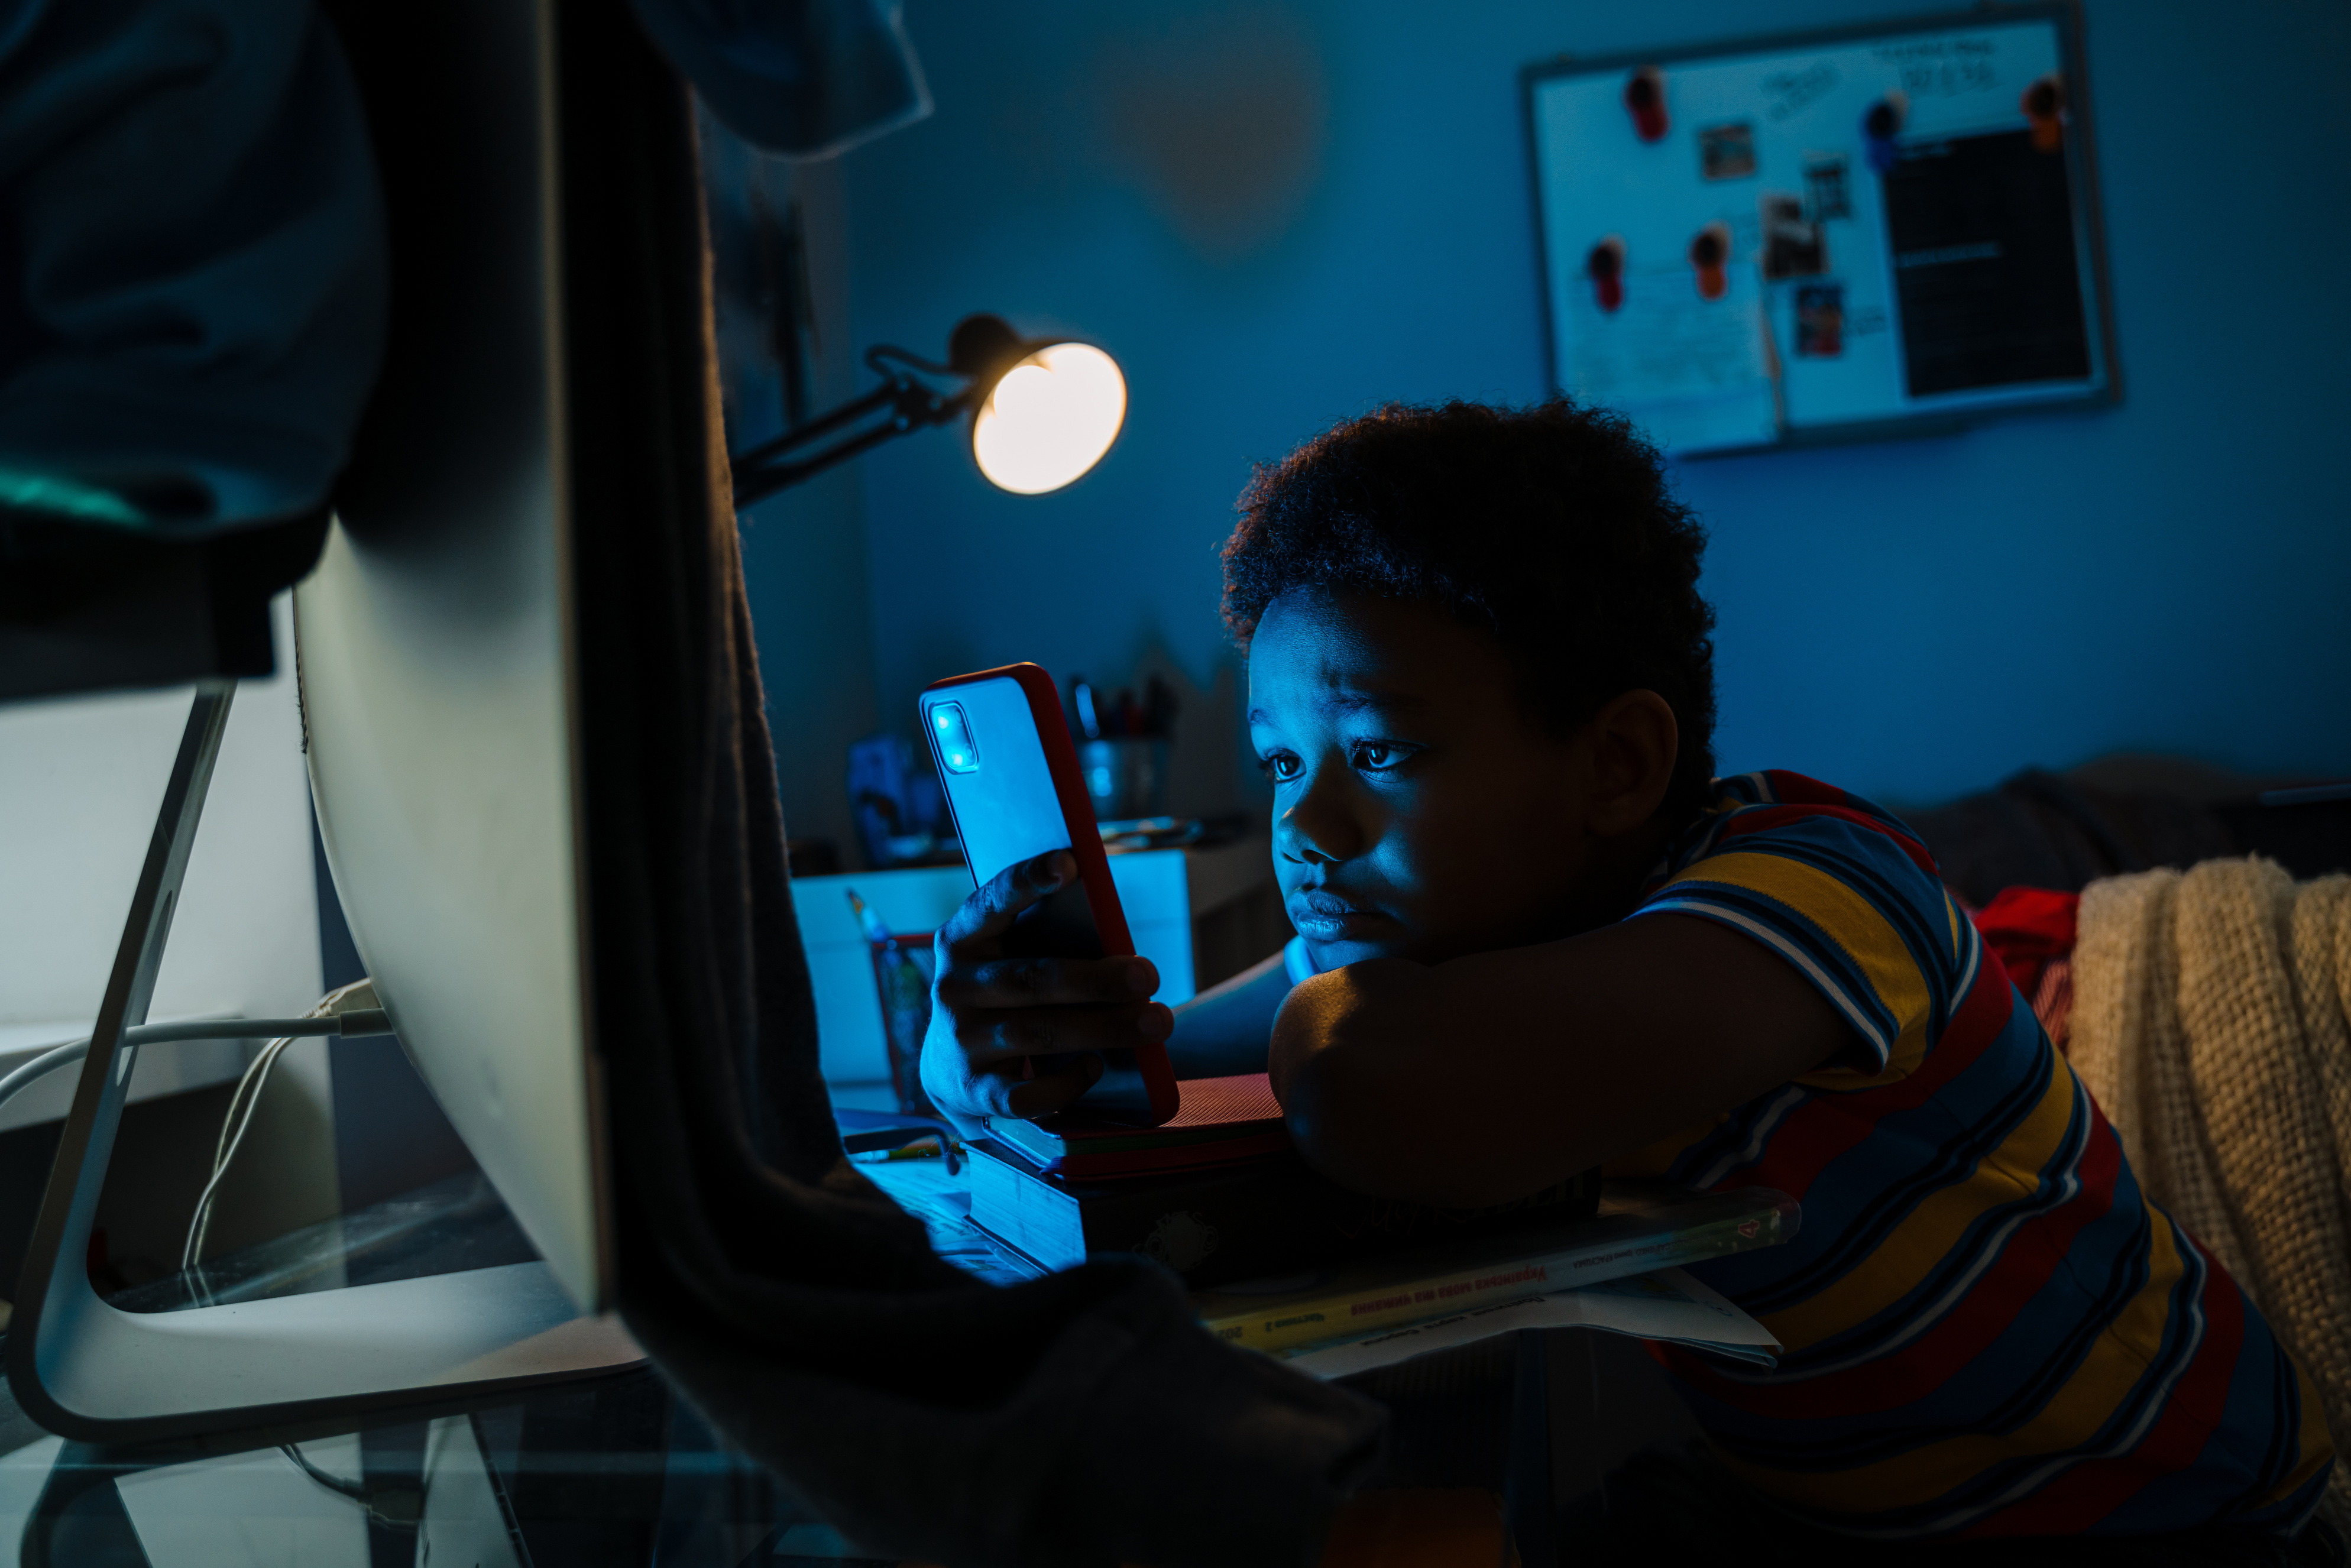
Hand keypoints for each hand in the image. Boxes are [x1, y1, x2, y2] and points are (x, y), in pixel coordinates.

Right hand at [918, 849, 1174, 1134]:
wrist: (949, 1068)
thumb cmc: (1004, 996)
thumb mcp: (1009, 958)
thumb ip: (1045, 943)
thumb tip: (1120, 950)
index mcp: (963, 939)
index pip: (992, 902)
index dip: (1028, 881)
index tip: (1070, 862)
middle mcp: (955, 986)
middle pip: (1033, 979)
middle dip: (1097, 979)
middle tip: (1148, 976)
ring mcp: (960, 1040)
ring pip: (1037, 1032)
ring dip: (1104, 1028)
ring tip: (1157, 1022)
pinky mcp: (972, 1090)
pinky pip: (1025, 1093)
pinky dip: (1066, 1082)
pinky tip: (1096, 1067)